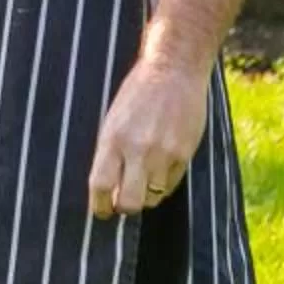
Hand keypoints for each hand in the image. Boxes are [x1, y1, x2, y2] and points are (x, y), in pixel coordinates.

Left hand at [88, 52, 209, 219]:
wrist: (173, 71)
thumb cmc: (137, 94)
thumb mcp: (113, 119)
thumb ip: (110, 152)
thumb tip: (107, 188)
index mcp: (112, 138)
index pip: (100, 184)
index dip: (99, 206)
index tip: (101, 212)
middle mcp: (137, 149)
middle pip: (128, 202)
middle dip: (123, 209)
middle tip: (121, 204)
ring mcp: (163, 154)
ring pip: (152, 197)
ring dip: (145, 195)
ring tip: (142, 179)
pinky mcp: (184, 154)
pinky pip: (171, 185)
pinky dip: (163, 184)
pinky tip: (159, 169)